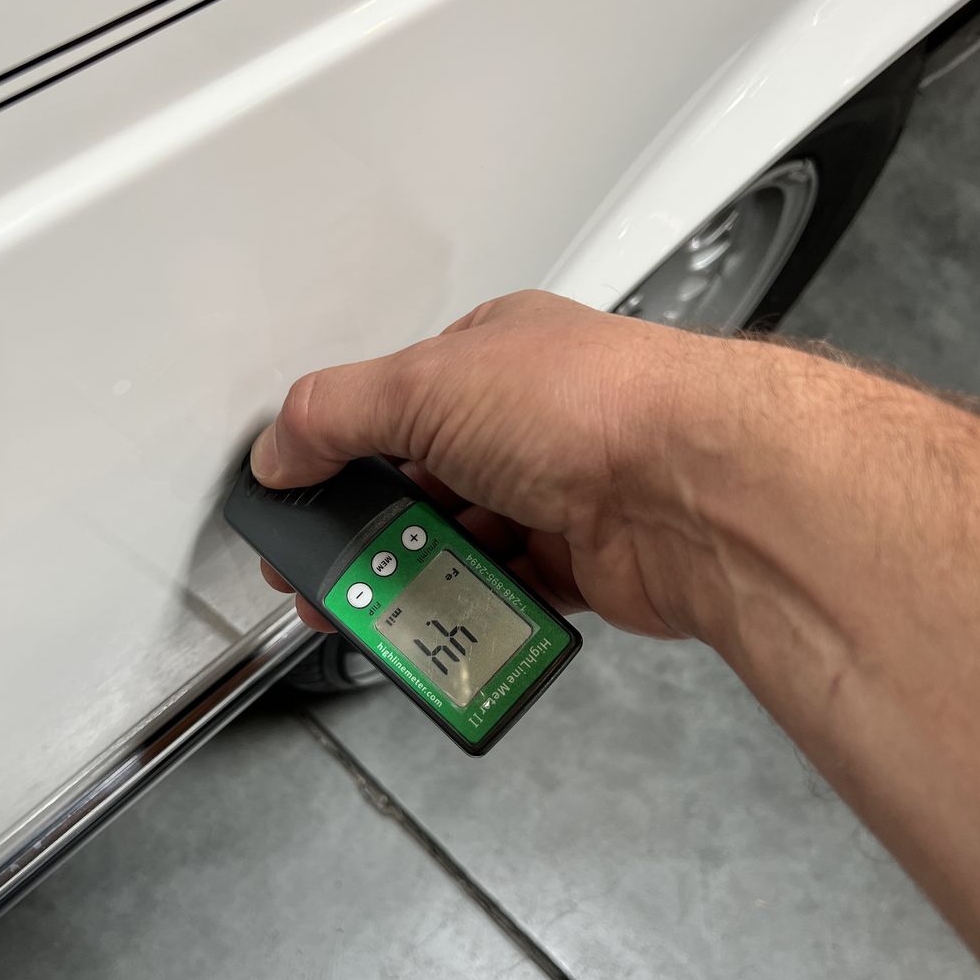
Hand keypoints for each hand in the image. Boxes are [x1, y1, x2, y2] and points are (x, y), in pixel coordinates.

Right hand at [250, 289, 709, 639]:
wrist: (699, 490)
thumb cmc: (593, 406)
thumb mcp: (427, 387)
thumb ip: (335, 415)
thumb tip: (280, 445)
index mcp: (491, 356)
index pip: (392, 404)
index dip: (337, 455)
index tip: (298, 504)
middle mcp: (528, 421)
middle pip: (421, 484)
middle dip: (369, 534)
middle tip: (322, 576)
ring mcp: (559, 493)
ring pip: (462, 545)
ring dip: (416, 577)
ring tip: (372, 610)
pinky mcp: (585, 562)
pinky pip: (509, 593)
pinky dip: (474, 610)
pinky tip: (443, 622)